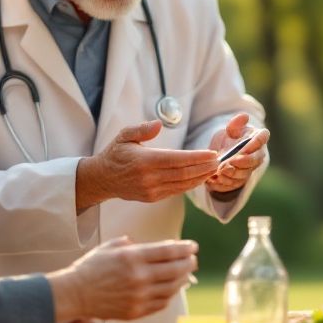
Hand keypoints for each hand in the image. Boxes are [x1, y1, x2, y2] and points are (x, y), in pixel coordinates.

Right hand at [46, 237, 198, 322]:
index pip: (169, 251)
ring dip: (183, 279)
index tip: (192, 246)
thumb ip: (132, 243)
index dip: (185, 248)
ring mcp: (139, 296)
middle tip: (192, 259)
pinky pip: (161, 303)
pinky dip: (170, 294)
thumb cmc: (90, 268)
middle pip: (176, 269)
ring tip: (185, 273)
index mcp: (133, 257)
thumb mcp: (110, 247)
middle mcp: (139, 277)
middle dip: (188, 263)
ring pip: (172, 288)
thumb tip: (151, 247)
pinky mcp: (137, 311)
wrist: (75, 294)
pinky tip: (171, 289)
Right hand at [76, 121, 218, 212]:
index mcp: (144, 161)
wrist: (103, 179)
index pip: (177, 160)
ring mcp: (151, 190)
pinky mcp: (153, 198)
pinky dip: (190, 184)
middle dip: (204, 167)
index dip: (197, 158)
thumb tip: (158, 124)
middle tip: (220, 161)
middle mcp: (149, 178)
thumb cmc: (115, 153)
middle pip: (184, 174)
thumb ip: (141, 129)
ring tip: (215, 169)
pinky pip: (176, 191)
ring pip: (182, 185)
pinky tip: (201, 177)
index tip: (211, 154)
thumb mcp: (124, 136)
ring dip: (201, 177)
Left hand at [205, 114, 268, 194]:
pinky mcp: (239, 181)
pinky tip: (216, 179)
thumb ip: (236, 123)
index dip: (255, 144)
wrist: (222, 154)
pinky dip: (224, 182)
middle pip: (255, 160)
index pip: (262, 138)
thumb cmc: (230, 138)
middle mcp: (257, 155)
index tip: (244, 148)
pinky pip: (234, 184)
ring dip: (232, 173)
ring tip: (221, 170)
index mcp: (257, 138)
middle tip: (231, 162)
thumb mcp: (231, 129)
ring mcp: (248, 169)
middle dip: (243, 162)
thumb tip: (245, 116)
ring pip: (244, 173)